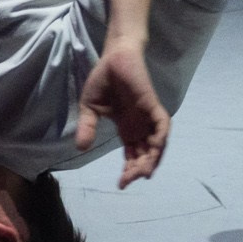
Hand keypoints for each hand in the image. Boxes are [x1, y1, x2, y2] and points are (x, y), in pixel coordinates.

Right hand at [75, 42, 171, 187]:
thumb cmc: (103, 80)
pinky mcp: (152, 104)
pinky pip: (162, 124)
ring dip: (152, 159)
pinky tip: (155, 148)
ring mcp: (147, 117)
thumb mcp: (90, 108)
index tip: (121, 185)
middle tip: (130, 180)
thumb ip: (87, 127)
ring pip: (156, 144)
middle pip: (145, 155)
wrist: (113, 57)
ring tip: (143, 172)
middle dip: (140, 169)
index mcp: (127, 129)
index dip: (129, 171)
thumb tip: (80, 148)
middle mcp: (140, 126)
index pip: (132, 155)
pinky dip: (161, 137)